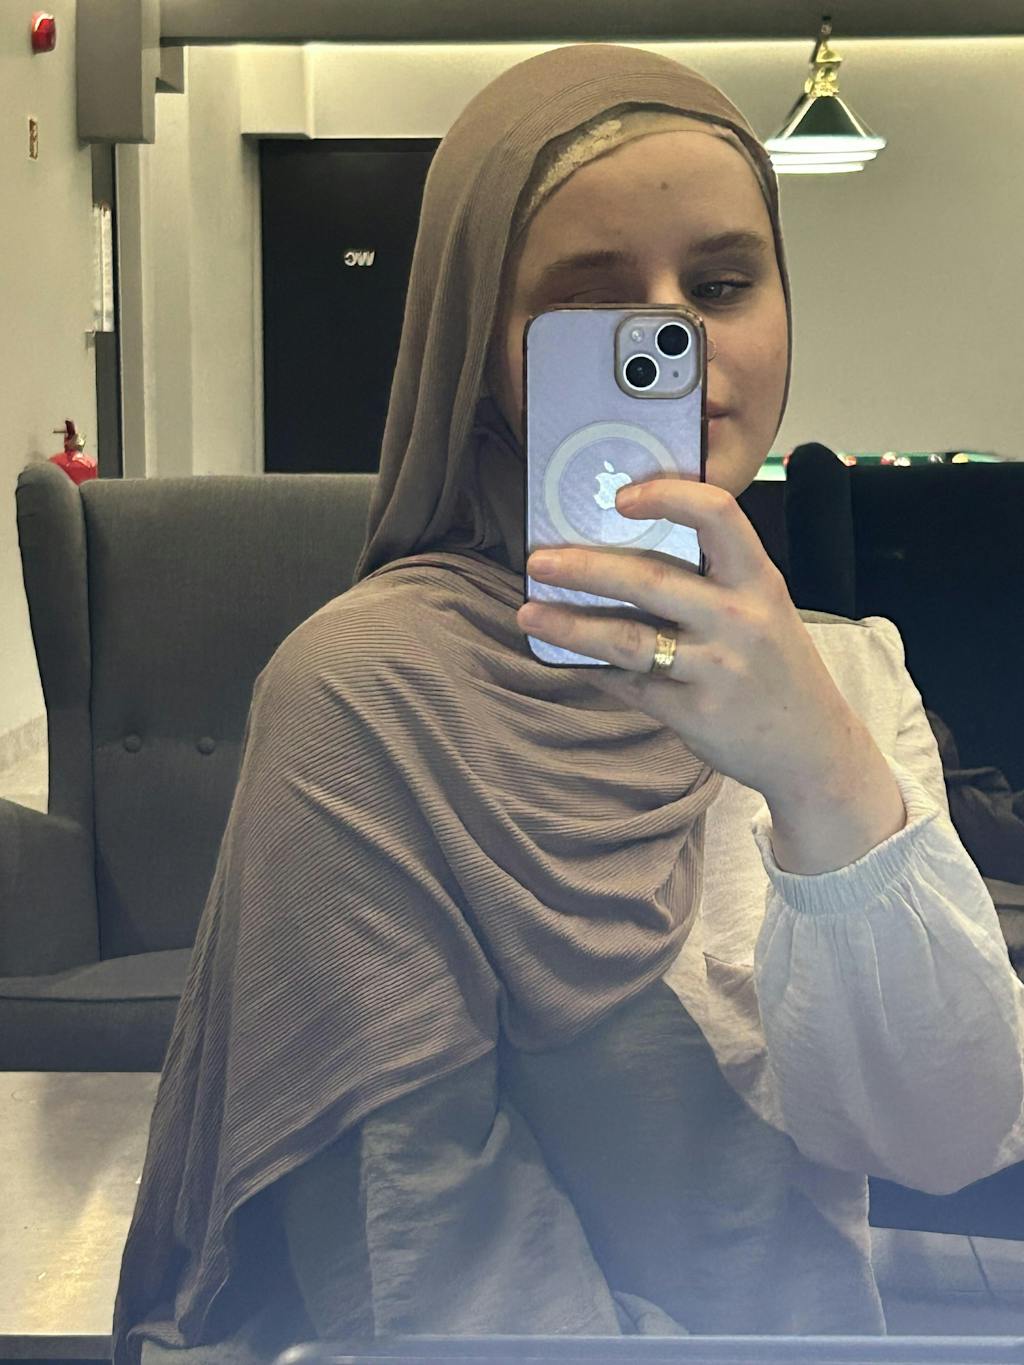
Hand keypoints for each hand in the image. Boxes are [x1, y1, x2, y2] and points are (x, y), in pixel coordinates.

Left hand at [517, 477, 870, 806]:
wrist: (813, 749)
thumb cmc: (774, 666)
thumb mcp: (764, 608)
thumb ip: (713, 579)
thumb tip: (621, 548)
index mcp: (759, 580)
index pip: (718, 515)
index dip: (667, 497)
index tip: (620, 497)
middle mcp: (741, 619)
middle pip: (650, 579)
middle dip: (584, 567)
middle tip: (538, 560)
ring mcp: (718, 670)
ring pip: (628, 639)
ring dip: (569, 625)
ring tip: (528, 614)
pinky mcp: (696, 714)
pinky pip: (630, 685)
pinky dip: (592, 669)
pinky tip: (565, 658)